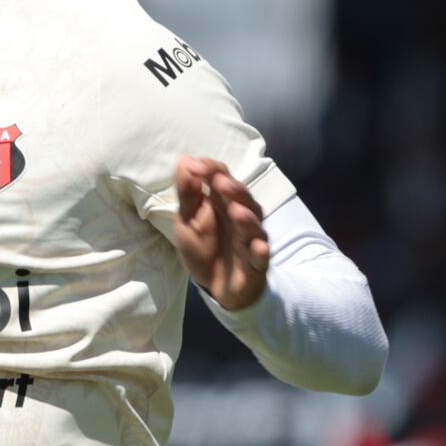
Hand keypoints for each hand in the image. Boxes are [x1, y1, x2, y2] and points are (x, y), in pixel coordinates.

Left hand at [171, 156, 269, 311]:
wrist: (215, 286)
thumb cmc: (203, 248)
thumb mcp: (187, 220)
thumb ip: (188, 193)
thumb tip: (185, 159)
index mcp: (222, 202)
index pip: (222, 179)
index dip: (212, 171)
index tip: (196, 166)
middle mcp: (241, 216)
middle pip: (242, 198)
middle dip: (233, 189)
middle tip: (219, 182)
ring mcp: (250, 240)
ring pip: (253, 225)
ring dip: (246, 217)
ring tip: (236, 211)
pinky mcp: (255, 264)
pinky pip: (261, 257)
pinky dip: (260, 252)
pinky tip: (258, 247)